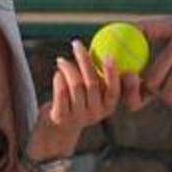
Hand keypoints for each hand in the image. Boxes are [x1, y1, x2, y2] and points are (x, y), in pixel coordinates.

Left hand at [29, 39, 121, 157]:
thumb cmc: (79, 100)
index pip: (113, 90)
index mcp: (108, 106)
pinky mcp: (62, 117)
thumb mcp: (92, 92)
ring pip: (75, 84)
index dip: (112, 74)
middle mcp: (95, 113)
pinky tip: (57, 73)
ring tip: (61, 61)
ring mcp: (79, 117)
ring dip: (67, 67)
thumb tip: (104, 46)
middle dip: (84, 60)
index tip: (109, 55)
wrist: (58, 127)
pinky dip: (59, 78)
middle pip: (91, 83)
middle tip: (76, 44)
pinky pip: (61, 91)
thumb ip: (99, 75)